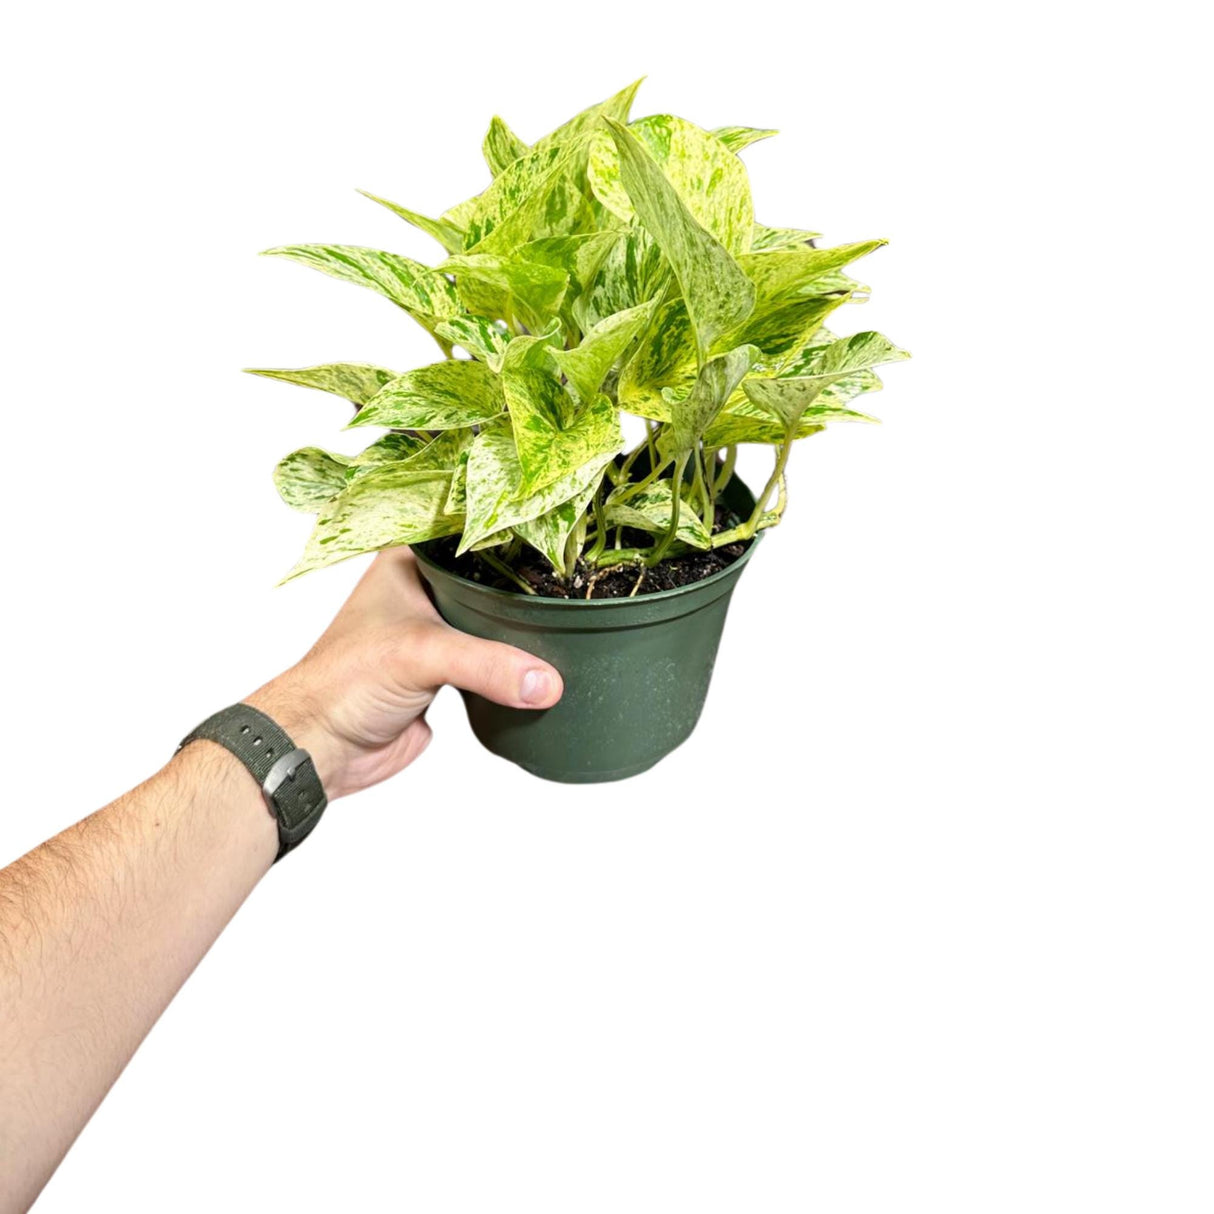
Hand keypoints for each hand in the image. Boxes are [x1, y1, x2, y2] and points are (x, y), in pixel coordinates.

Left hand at [247, 547, 562, 797]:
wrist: (324, 748)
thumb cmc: (344, 682)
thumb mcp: (421, 656)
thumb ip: (488, 665)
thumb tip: (547, 682)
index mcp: (408, 560)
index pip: (470, 532)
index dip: (512, 532)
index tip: (561, 533)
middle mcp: (424, 589)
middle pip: (492, 579)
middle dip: (528, 586)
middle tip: (578, 579)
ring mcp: (438, 631)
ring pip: (496, 621)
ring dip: (524, 629)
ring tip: (573, 616)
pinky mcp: (450, 671)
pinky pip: (496, 660)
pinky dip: (518, 664)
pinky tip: (550, 658)